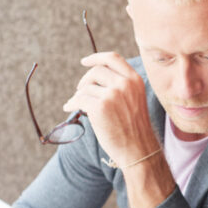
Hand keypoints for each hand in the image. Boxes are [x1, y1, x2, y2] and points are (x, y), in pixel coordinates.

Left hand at [62, 51, 159, 167]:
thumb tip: (93, 78)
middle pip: (96, 71)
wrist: (138, 149)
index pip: (113, 59)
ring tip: (78, 105)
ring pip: (86, 87)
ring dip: (79, 96)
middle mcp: (125, 84)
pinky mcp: (100, 107)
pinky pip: (78, 99)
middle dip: (85, 80)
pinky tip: (69, 108)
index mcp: (135, 81)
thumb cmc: (135, 129)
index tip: (84, 61)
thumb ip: (121, 86)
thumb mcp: (134, 100)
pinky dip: (71, 103)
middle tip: (80, 90)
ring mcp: (112, 95)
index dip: (96, 57)